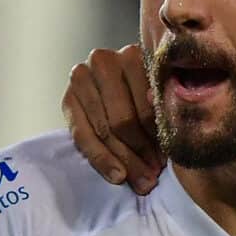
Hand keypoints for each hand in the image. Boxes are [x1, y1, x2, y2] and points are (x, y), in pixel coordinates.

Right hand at [63, 43, 163, 192]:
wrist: (112, 90)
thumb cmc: (148, 97)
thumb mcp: (161, 97)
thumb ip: (161, 101)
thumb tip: (154, 102)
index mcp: (135, 55)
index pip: (147, 106)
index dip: (159, 138)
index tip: (167, 162)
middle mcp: (104, 60)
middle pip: (123, 120)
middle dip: (140, 154)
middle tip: (153, 177)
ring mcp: (82, 77)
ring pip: (104, 130)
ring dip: (124, 160)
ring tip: (141, 181)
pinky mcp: (68, 97)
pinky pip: (83, 135)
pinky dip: (102, 159)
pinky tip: (117, 176)